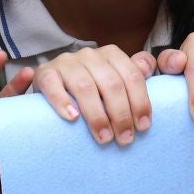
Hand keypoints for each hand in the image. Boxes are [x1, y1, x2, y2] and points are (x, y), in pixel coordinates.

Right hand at [31, 45, 157, 145]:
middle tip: (124, 139)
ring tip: (103, 138)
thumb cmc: (92, 87)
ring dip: (96, 115)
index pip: (131, 76)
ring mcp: (66, 62)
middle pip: (111, 84)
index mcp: (111, 54)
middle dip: (120, 114)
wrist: (53, 85)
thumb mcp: (115, 79)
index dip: (140, 102)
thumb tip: (148, 68)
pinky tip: (72, 118)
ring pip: (85, 86)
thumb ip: (135, 73)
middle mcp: (89, 54)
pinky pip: (53, 85)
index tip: (142, 127)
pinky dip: (62, 101)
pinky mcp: (44, 72)